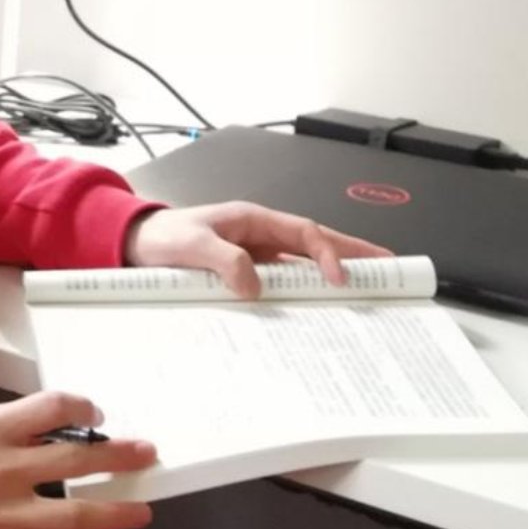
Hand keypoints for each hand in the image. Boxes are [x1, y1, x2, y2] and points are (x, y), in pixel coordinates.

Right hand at [0, 389, 154, 528]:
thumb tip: (40, 439)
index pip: (52, 409)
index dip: (82, 409)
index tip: (96, 415)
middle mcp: (1, 468)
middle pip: (76, 459)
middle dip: (117, 455)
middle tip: (144, 452)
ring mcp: (4, 514)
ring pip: (76, 513)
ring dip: (114, 510)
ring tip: (140, 509)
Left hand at [123, 201, 392, 298]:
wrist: (136, 246)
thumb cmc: (161, 238)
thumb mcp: (189, 245)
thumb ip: (222, 259)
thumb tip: (256, 285)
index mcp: (253, 219)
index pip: (304, 232)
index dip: (327, 253)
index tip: (342, 279)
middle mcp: (260, 235)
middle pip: (316, 242)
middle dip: (354, 254)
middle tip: (391, 268)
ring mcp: (256, 255)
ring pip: (306, 263)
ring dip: (336, 274)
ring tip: (372, 289)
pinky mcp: (248, 274)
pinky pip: (286, 282)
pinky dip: (308, 291)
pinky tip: (324, 309)